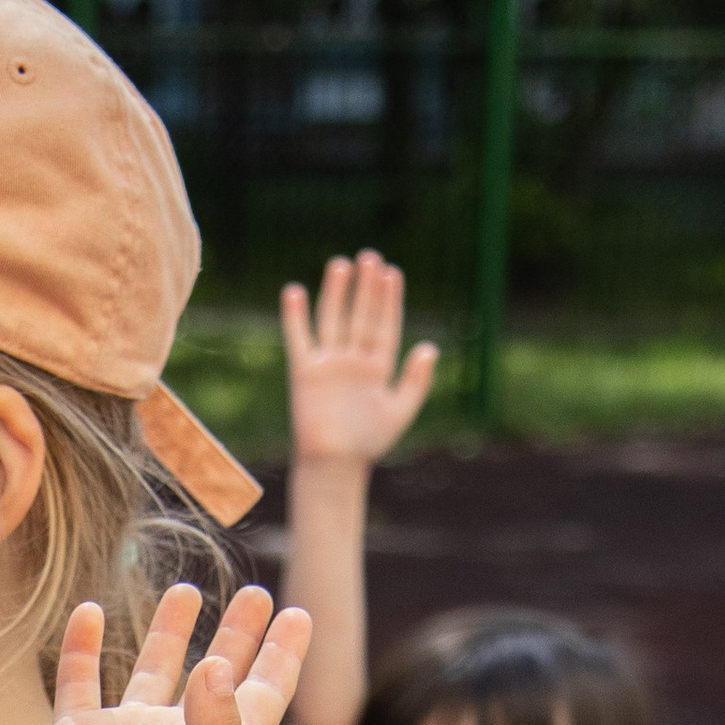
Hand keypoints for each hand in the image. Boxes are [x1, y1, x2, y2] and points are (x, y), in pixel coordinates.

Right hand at [17, 585, 310, 724]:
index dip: (282, 657)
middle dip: (238, 635)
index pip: (262, 697)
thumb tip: (217, 663)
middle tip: (257, 593)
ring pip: (152, 670)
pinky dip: (84, 647)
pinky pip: (80, 682)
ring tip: (187, 591)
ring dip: (168, 631)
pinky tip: (90, 611)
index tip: (300, 615)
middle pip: (217, 676)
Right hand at [282, 253, 436, 473]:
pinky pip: (299, 340)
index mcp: (378, 367)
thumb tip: (430, 347)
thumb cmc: (368, 444)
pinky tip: (294, 291)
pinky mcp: (304, 373)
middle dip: (366, 288)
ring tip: (341, 264)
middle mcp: (353, 360)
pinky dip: (295, 317)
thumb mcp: (400, 411)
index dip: (389, 300)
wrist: (335, 466)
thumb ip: (416, 381)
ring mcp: (329, 364)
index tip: (392, 272)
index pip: (385, 325)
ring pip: (333, 320)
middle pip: (361, 316)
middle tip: (370, 257)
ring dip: (336, 293)